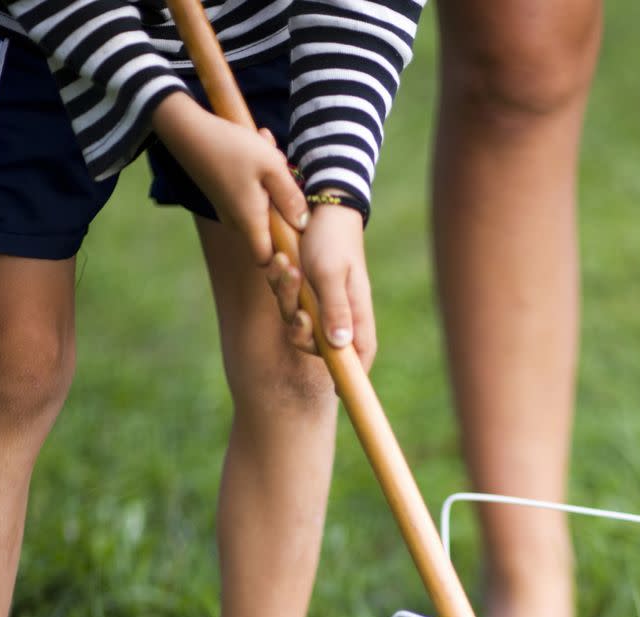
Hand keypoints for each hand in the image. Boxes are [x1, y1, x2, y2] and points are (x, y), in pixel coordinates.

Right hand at [151, 92, 307, 263]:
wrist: (185, 129)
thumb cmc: (230, 146)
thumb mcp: (271, 166)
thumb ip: (291, 197)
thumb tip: (304, 225)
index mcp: (249, 222)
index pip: (267, 260)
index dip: (283, 254)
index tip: (295, 229)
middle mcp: (236, 222)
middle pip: (269, 229)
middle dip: (283, 203)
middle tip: (286, 170)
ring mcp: (228, 209)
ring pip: (261, 205)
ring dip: (272, 181)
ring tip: (270, 148)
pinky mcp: (224, 195)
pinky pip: (250, 192)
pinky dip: (259, 175)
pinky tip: (259, 146)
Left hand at [266, 199, 376, 370]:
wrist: (321, 202)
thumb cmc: (331, 238)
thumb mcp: (331, 273)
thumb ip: (334, 309)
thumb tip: (340, 345)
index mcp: (356, 312)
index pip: (361, 354)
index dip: (350, 375)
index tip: (337, 390)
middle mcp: (340, 311)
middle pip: (321, 346)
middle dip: (301, 333)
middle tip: (297, 313)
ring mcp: (322, 300)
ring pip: (298, 321)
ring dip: (286, 299)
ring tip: (285, 267)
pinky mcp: (305, 287)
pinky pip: (286, 299)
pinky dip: (279, 283)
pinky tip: (279, 262)